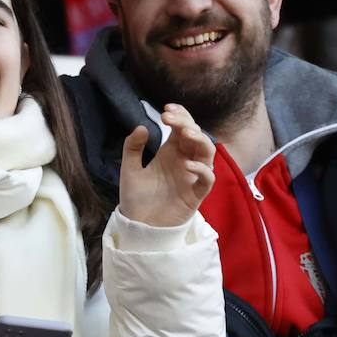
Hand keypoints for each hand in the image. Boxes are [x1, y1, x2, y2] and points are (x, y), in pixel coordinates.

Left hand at [117, 103, 215, 227]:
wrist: (138, 227)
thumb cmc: (136, 199)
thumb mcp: (129, 169)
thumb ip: (132, 148)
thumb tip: (142, 126)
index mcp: (170, 152)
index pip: (182, 128)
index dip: (180, 116)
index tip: (166, 110)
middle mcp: (184, 161)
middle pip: (195, 135)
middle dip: (186, 123)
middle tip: (170, 119)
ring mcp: (192, 176)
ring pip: (207, 153)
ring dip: (200, 140)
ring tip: (186, 134)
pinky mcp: (196, 194)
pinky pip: (207, 179)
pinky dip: (202, 169)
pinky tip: (188, 164)